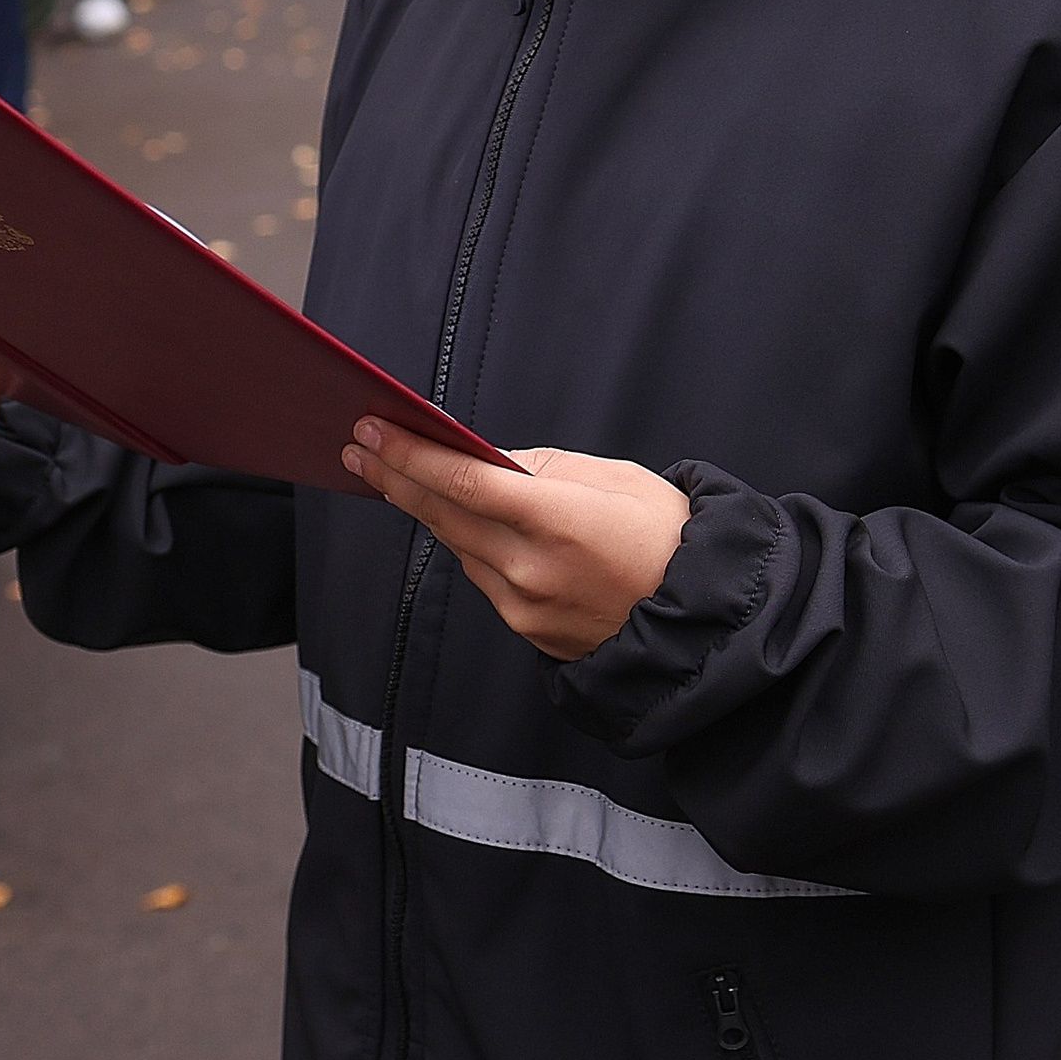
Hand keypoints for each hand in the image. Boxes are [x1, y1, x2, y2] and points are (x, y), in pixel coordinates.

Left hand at [342, 420, 689, 660]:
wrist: (701, 624)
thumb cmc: (669, 540)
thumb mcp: (617, 480)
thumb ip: (545, 469)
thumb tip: (490, 461)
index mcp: (557, 520)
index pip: (462, 480)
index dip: (410, 455)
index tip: (373, 430)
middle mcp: (530, 567)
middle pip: (442, 514)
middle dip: (395, 478)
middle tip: (359, 448)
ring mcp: (524, 605)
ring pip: (458, 546)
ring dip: (426, 510)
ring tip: (395, 476)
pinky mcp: (526, 629)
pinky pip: (483, 576)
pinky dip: (466, 543)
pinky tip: (454, 520)